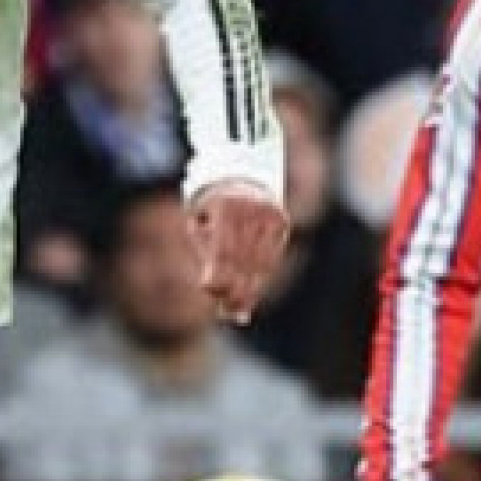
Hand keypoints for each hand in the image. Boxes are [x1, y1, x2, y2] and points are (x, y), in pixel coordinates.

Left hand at [188, 179, 287, 323]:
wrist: (242, 168)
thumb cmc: (211, 201)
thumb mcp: (200, 218)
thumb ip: (205, 249)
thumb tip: (212, 289)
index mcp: (226, 206)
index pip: (223, 248)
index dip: (217, 272)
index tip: (208, 290)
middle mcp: (251, 210)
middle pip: (244, 259)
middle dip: (235, 289)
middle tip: (227, 312)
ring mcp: (270, 216)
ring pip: (260, 262)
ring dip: (249, 290)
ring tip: (238, 312)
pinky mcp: (281, 222)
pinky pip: (271, 257)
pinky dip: (261, 278)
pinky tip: (252, 295)